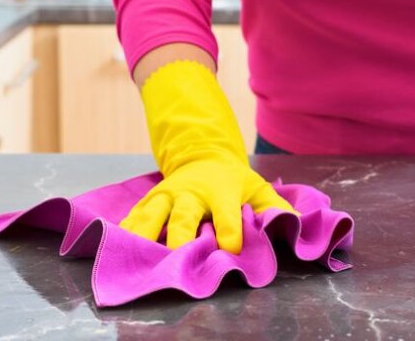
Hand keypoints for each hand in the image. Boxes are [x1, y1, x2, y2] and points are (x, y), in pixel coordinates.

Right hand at [120, 59, 296, 253]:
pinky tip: (116, 245)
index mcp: (220, 190)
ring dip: (145, 236)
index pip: (226, 213)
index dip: (230, 230)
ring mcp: (166, 196)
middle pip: (184, 216)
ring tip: (137, 255)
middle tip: (177, 258)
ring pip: (152, 215)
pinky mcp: (150, 201)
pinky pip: (135, 216)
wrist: (201, 156)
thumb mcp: (257, 188)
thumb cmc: (233, 180)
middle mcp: (191, 192)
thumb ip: (275, 207)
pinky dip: (126, 231)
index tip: (230, 248)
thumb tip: (297, 225)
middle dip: (181, 237)